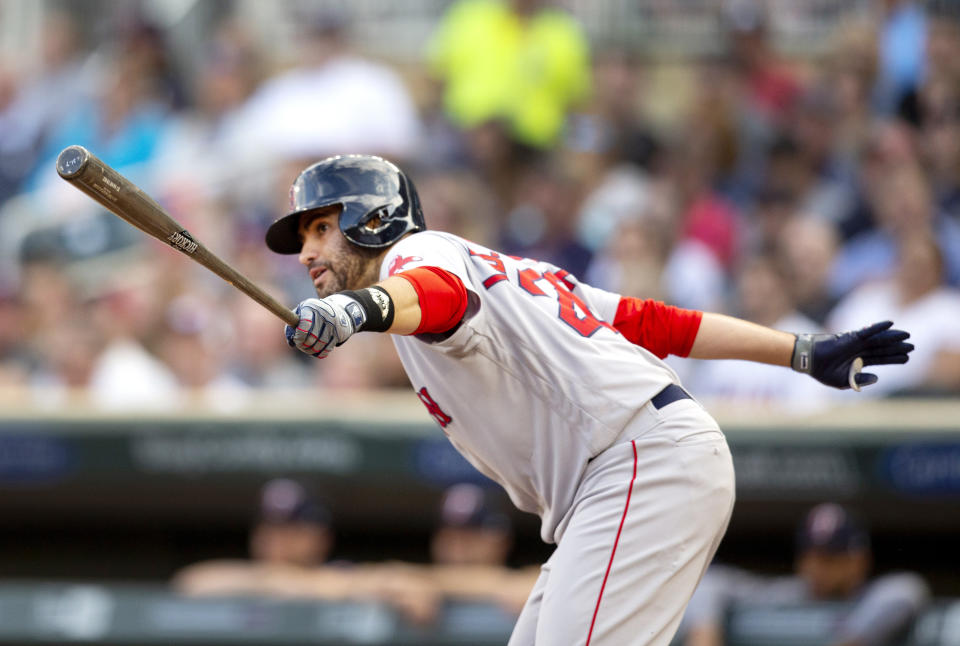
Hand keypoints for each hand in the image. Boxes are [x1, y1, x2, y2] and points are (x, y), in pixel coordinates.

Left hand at [285, 296, 362, 357]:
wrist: (341, 310)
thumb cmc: (315, 314)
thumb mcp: (303, 312)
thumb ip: (293, 325)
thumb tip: (292, 343)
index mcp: (311, 307)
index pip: (304, 325)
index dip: (299, 336)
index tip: (296, 341)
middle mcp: (324, 314)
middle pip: (311, 338)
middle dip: (304, 346)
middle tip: (301, 346)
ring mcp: (333, 324)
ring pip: (319, 345)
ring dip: (311, 351)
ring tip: (308, 349)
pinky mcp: (339, 333)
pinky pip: (327, 348)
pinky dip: (321, 352)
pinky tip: (317, 351)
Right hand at [792, 321, 913, 389]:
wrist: (809, 361)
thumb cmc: (823, 372)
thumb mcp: (844, 381)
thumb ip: (860, 380)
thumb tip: (877, 377)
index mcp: (859, 362)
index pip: (880, 359)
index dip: (893, 359)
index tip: (907, 359)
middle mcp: (860, 351)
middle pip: (883, 348)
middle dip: (898, 348)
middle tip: (912, 347)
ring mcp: (856, 343)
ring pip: (879, 339)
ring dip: (893, 337)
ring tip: (908, 335)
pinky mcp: (851, 337)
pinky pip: (868, 331)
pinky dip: (879, 327)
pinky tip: (890, 323)